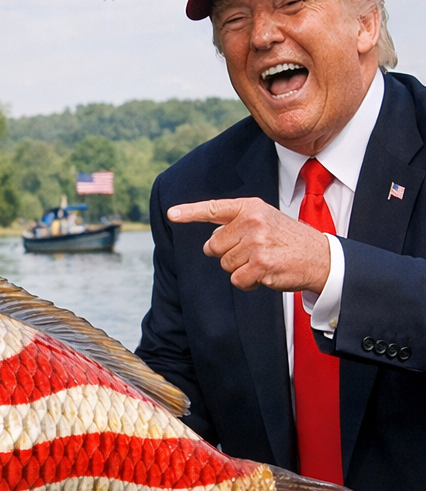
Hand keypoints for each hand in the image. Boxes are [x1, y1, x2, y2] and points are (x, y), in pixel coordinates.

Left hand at [168, 197, 330, 293]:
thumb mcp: (264, 220)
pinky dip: (248, 283)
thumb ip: (237, 225)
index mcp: (250, 207)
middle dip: (228, 254)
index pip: (213, 209)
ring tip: (263, 261)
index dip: (189, 212)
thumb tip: (210, 243)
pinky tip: (264, 274)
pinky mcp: (261, 264)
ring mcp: (256, 243)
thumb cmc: (287, 240)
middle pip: (214, 246)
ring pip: (225, 265)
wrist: (320, 256)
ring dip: (240, 269)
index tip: (171, 214)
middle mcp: (252, 221)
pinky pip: (237, 280)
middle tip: (253, 251)